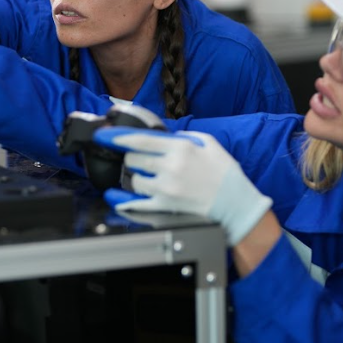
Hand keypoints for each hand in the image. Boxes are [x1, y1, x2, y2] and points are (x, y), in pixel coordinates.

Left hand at [94, 127, 272, 245]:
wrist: (235, 203)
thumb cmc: (225, 173)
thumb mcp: (208, 143)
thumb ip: (184, 137)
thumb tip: (164, 136)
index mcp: (181, 148)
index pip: (141, 140)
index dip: (119, 137)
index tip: (106, 136)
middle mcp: (171, 166)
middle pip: (134, 159)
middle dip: (130, 158)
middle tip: (134, 159)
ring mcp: (166, 188)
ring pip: (135, 180)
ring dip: (135, 177)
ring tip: (144, 176)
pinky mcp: (166, 206)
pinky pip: (137, 203)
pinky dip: (122, 200)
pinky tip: (113, 196)